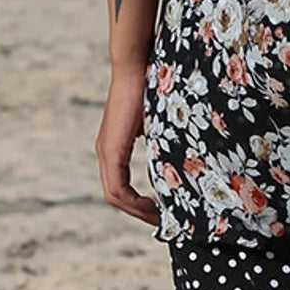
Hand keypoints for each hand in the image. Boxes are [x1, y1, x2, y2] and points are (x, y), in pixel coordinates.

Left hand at [96, 65, 155, 223]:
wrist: (136, 66)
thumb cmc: (151, 86)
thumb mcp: (159, 123)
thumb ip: (163, 142)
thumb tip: (183, 157)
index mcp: (114, 147)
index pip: (121, 186)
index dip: (139, 204)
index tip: (161, 212)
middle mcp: (105, 152)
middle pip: (116, 197)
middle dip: (139, 213)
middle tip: (162, 223)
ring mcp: (106, 151)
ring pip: (115, 196)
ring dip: (137, 211)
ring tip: (159, 219)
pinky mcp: (111, 150)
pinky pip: (117, 188)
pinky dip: (133, 201)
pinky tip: (152, 205)